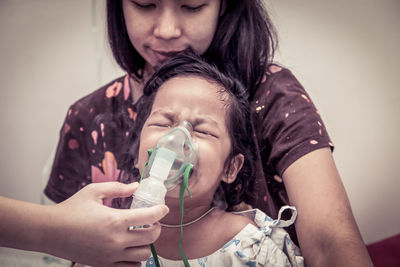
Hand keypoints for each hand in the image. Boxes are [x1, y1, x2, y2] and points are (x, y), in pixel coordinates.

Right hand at [43, 182, 168, 266]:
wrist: (50, 231)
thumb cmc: (71, 209)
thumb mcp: (94, 191)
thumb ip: (118, 188)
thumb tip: (136, 186)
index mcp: (115, 220)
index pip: (148, 217)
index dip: (160, 211)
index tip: (164, 208)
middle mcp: (116, 240)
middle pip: (151, 238)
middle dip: (156, 228)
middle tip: (152, 221)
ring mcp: (111, 255)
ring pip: (143, 255)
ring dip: (147, 244)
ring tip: (141, 235)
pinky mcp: (104, 265)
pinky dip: (136, 260)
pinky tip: (132, 249)